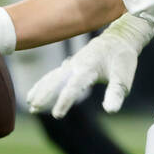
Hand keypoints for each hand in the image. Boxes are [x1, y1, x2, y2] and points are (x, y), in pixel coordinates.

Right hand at [26, 14, 151, 117]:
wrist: (120, 38)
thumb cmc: (122, 59)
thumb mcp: (123, 78)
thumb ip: (115, 94)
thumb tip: (110, 111)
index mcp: (89, 67)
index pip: (74, 86)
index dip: (64, 100)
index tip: (57, 115)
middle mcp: (77, 65)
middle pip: (57, 80)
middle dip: (45, 94)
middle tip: (34, 109)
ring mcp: (72, 63)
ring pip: (52, 76)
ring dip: (41, 89)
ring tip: (29, 102)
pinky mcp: (72, 64)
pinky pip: (54, 74)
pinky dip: (44, 82)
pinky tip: (36, 91)